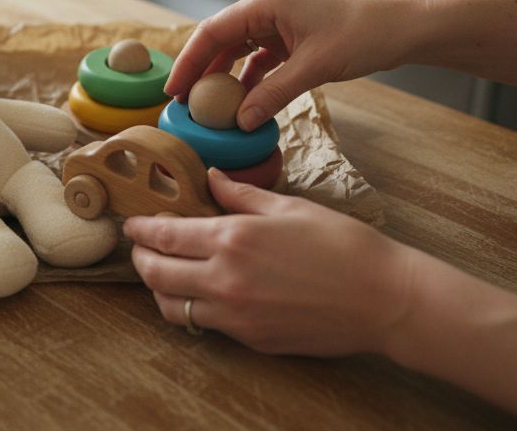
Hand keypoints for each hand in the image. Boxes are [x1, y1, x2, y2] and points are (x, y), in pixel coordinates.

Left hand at [124, 169, 417, 355]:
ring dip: (160, 289)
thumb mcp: (290, 207)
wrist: (383, 299)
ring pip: (173, 308)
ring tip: (165, 272)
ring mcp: (236, 315)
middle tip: (141, 248)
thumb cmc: (344, 245)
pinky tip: (202, 292)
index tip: (133, 223)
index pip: (164, 236)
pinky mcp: (251, 339)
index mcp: (233, 239)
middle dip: (140, 259)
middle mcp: (225, 280)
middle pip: (156, 275)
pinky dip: (193, 308)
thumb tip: (212, 177)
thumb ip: (242, 195)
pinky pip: (206, 324)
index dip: (141, 229)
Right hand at [166, 0, 421, 129]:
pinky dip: (250, 81)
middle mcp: (266, 9)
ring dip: (225, 79)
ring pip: (238, 52)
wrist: (402, 28)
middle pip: (219, 41)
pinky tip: (246, 104)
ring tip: (210, 108)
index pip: (211, 32)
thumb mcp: (314, 67)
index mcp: (264, 4)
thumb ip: (274, 94)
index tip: (173, 91)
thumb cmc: (363, 34)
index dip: (188, 62)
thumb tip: (241, 121)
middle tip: (185, 104)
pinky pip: (260, 61)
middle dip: (201, 72)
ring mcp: (279, 24)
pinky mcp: (292, 39)